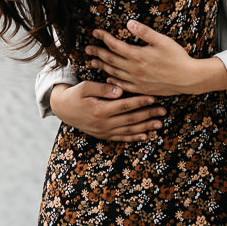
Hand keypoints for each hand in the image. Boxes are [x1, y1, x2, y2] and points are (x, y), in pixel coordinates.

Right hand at [50, 80, 164, 141]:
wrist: (63, 109)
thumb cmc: (75, 94)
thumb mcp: (85, 87)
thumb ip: (102, 89)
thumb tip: (119, 90)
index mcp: (100, 110)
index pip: (124, 105)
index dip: (140, 101)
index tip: (153, 97)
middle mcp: (103, 123)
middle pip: (130, 119)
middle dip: (148, 114)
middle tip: (163, 110)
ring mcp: (104, 131)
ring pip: (128, 130)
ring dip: (145, 127)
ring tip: (159, 123)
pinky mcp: (103, 135)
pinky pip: (121, 138)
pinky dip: (134, 137)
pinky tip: (145, 135)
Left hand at [90, 21, 226, 96]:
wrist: (188, 78)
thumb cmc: (177, 57)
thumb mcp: (162, 40)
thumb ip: (144, 32)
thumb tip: (129, 23)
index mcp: (138, 55)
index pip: (115, 45)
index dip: (104, 38)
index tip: (95, 32)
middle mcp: (134, 69)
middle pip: (110, 60)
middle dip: (98, 53)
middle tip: (87, 48)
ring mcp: (137, 81)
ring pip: (114, 73)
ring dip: (102, 67)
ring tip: (92, 62)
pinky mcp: (142, 89)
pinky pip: (123, 86)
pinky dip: (113, 82)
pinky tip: (108, 79)